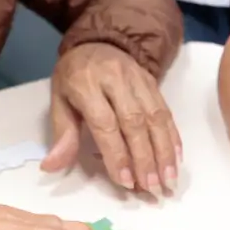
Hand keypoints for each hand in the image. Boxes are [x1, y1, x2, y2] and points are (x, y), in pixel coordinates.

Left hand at [40, 42, 180, 196]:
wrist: (97, 42)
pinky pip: (166, 111)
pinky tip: (177, 158)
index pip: (105, 123)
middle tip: (151, 187)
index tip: (125, 181)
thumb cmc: (74, 77)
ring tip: (168, 179)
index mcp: (86, 83)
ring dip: (164, 151)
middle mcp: (116, 79)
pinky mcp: (153, 82)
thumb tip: (52, 166)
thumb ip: (62, 133)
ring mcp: (138, 79)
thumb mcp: (58, 100)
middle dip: (145, 157)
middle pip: (135, 121)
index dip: (116, 153)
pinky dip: (173, 136)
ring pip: (156, 117)